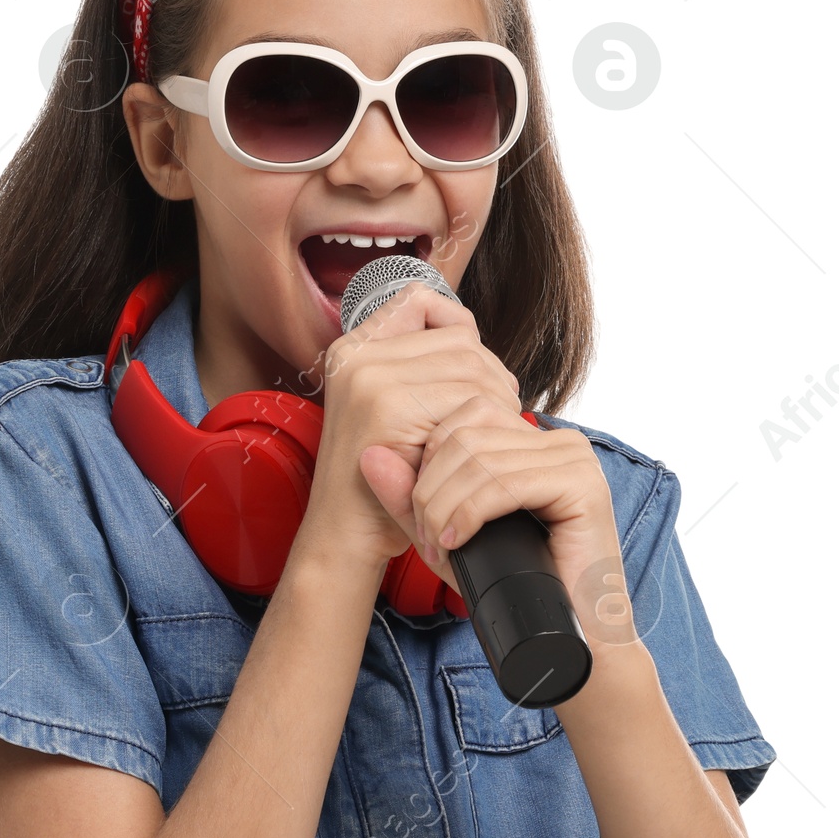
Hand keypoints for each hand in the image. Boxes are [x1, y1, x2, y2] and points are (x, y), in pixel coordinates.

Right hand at [293, 285, 521, 571]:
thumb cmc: (378, 480)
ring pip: (472, 365)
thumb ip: (419, 367)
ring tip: (481, 439)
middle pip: (460, 337)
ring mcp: (369, 376)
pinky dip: (481, 428)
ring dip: (494, 403)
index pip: (422, 301)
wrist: (344, 536)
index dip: (458, 328)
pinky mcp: (386, 405)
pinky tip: (467, 456)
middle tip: (492, 418)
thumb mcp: (392, 411)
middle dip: (490, 376)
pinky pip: (466, 398)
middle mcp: (357, 354)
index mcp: (354, 349)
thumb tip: (472, 334)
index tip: (472, 371)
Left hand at [359, 387, 627, 630]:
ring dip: (444, 506)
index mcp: (534, 440)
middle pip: (467, 433)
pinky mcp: (582, 486)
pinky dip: (469, 512)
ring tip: (440, 547)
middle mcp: (559, 440)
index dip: (429, 460)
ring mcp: (575, 460)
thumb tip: (368, 454)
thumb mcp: (448, 534)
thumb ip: (409, 497)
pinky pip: (504, 483)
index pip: (464, 416)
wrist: (568, 638)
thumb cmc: (513, 587)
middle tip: (427, 539)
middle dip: (431, 486)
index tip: (420, 516)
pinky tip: (458, 541)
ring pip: (479, 458)